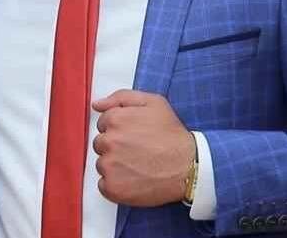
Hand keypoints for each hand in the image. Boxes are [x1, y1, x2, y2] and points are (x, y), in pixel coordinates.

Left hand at [91, 89, 194, 206]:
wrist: (189, 166)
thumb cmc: (172, 135)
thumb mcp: (153, 103)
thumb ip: (121, 98)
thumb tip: (97, 104)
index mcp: (115, 120)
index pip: (103, 124)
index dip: (119, 130)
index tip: (133, 136)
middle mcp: (109, 142)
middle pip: (100, 144)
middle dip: (115, 147)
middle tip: (137, 151)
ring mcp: (110, 166)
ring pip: (102, 164)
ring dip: (115, 166)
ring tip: (138, 165)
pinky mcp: (113, 188)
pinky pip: (104, 185)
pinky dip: (115, 184)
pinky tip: (133, 180)